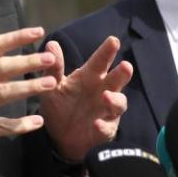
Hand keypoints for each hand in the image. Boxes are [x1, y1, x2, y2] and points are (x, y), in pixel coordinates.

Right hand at [0, 27, 56, 169]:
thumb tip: (11, 56)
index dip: (16, 37)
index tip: (38, 31)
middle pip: (0, 67)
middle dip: (27, 62)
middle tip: (50, 59)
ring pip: (2, 92)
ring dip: (28, 88)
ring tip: (51, 84)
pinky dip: (19, 125)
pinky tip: (36, 123)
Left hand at [39, 36, 132, 161]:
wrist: (57, 135)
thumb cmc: (59, 104)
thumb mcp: (53, 86)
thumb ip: (54, 68)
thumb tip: (52, 44)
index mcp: (90, 76)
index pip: (100, 61)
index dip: (107, 51)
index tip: (113, 40)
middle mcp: (102, 90)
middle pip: (117, 80)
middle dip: (122, 73)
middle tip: (126, 66)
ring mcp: (106, 110)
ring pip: (118, 103)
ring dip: (115, 100)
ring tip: (106, 96)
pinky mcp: (105, 130)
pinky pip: (107, 128)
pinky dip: (103, 126)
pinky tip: (97, 124)